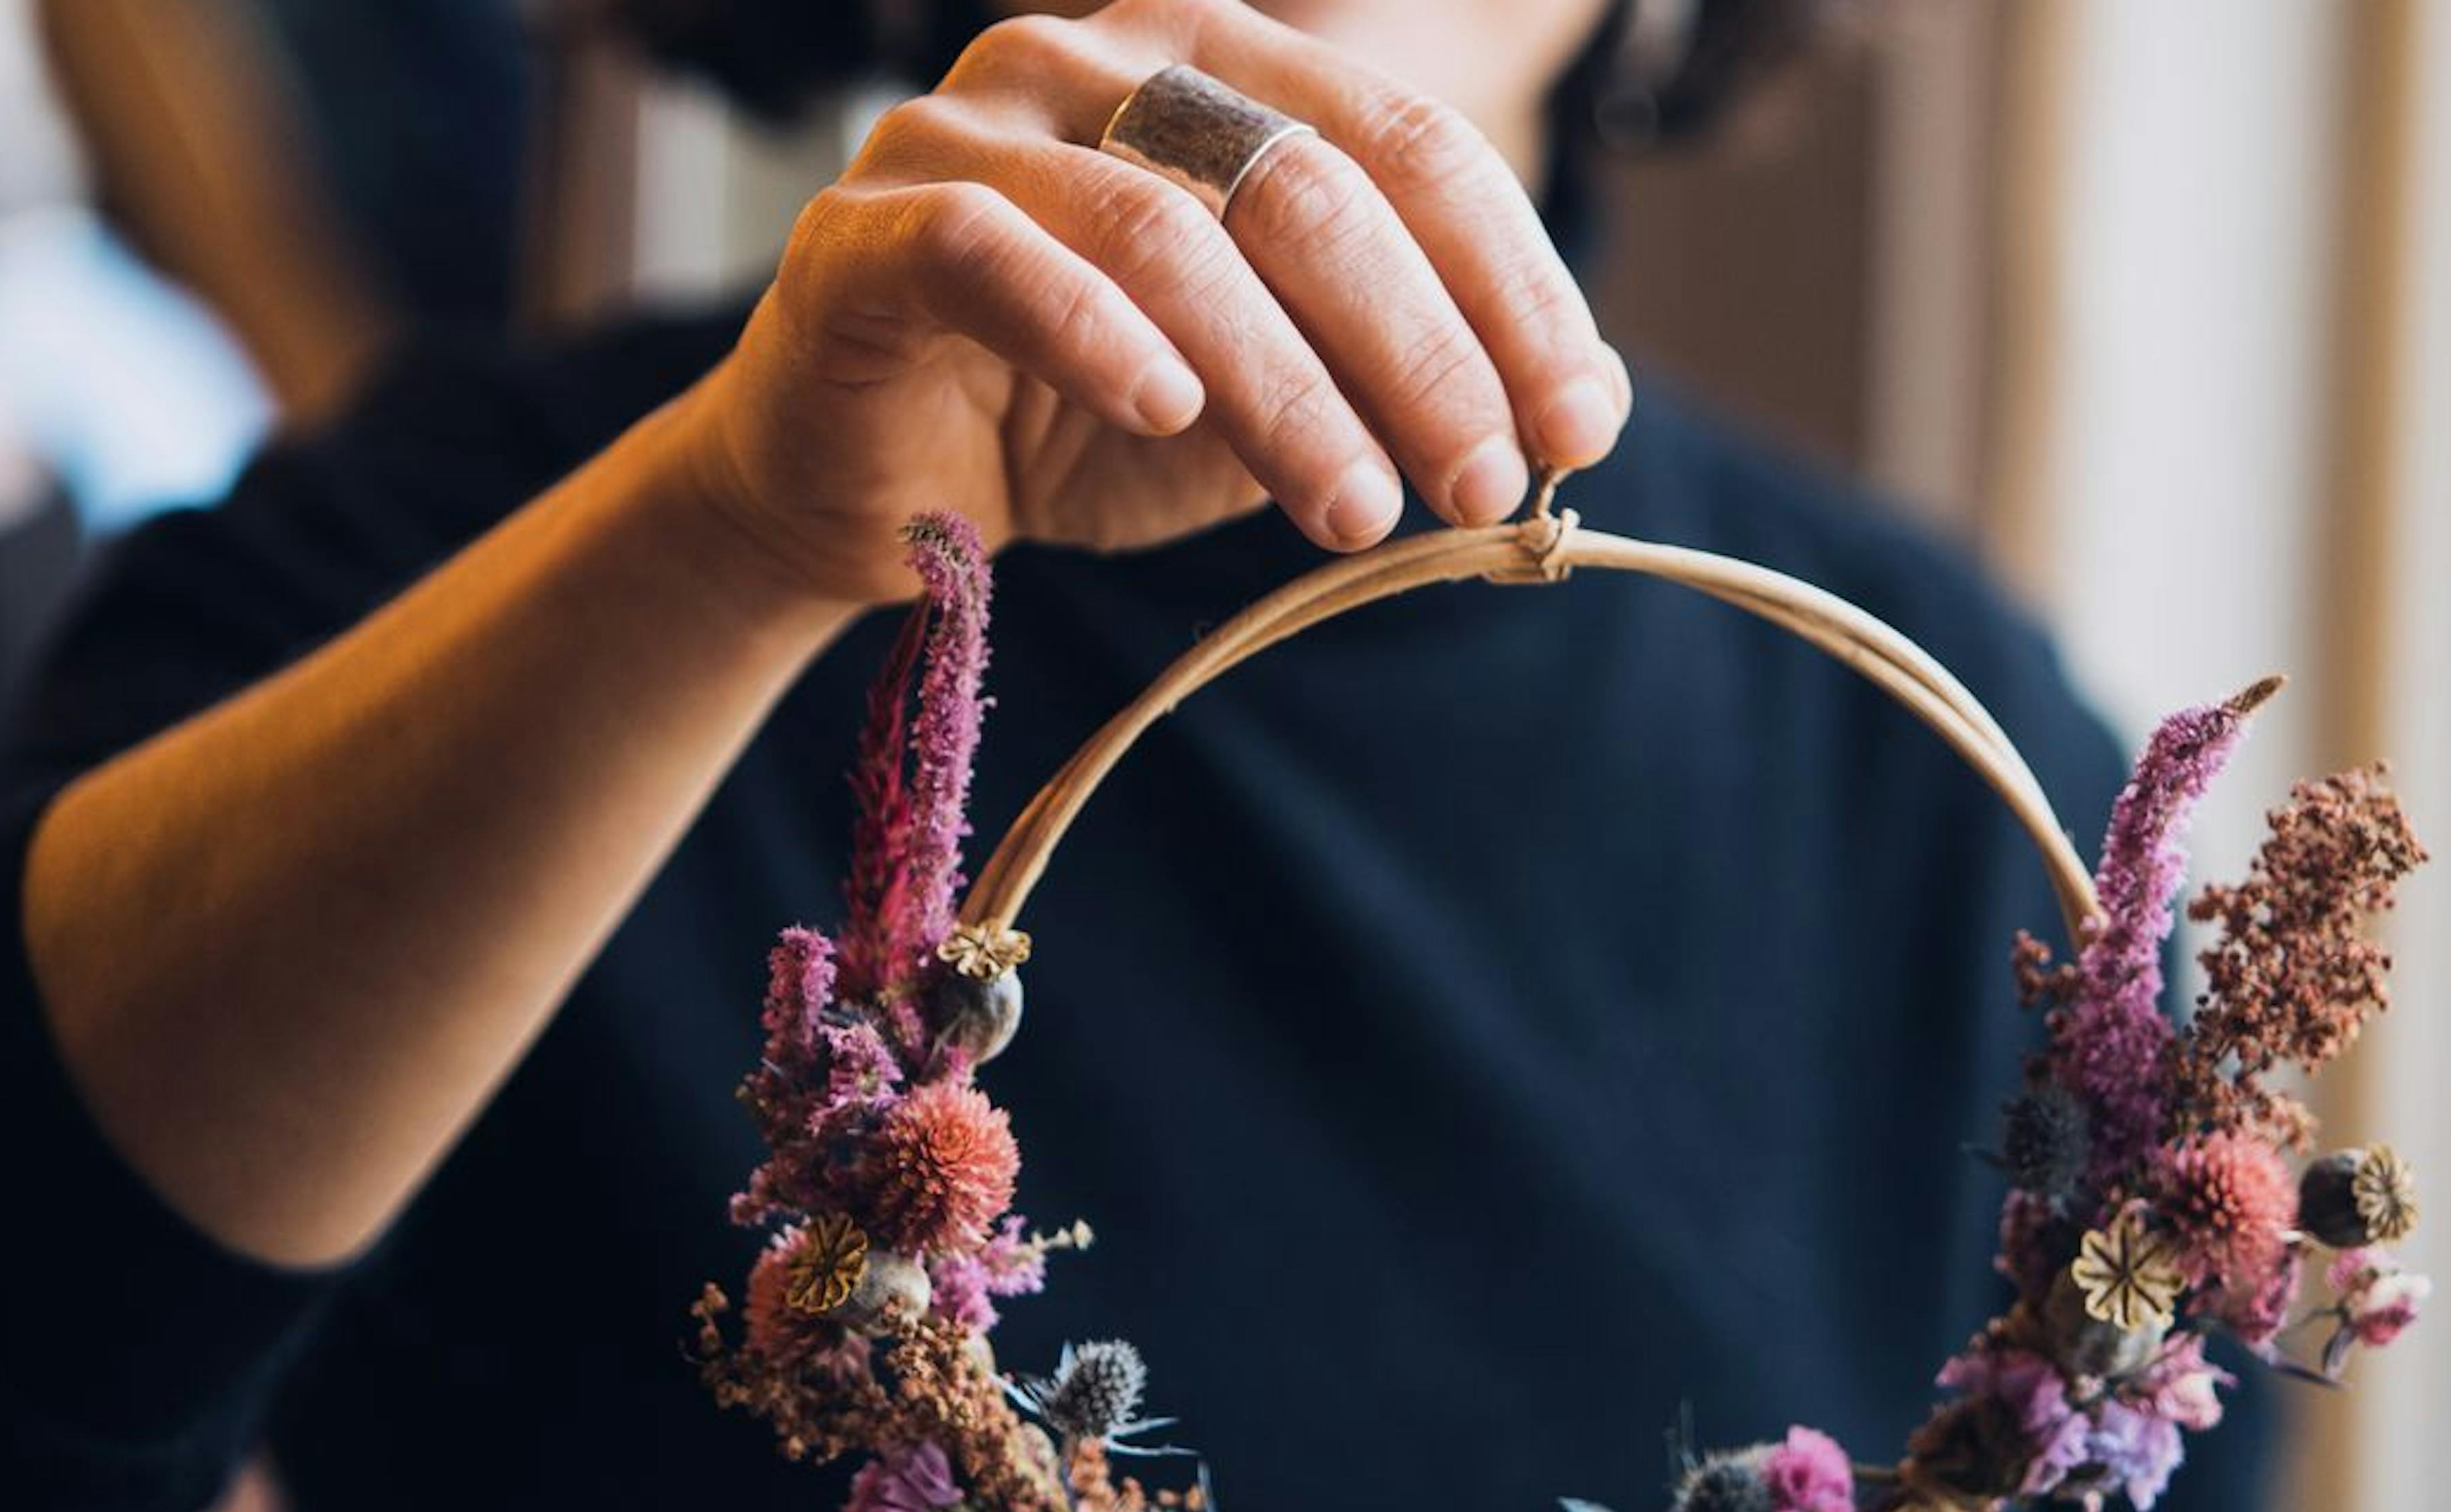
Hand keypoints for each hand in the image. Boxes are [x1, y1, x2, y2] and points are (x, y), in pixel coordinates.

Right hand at [673, 0, 1631, 608]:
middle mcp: (1101, 62)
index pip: (1407, 148)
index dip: (1510, 286)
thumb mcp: (1276, 403)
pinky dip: (1095, 335)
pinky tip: (1166, 414)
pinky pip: (997, 258)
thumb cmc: (1086, 424)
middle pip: (1307, 187)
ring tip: (1357, 512)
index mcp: (1221, 70)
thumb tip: (1578, 408)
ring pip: (1170, 233)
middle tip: (1485, 485)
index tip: (1580, 421)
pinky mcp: (870, 230)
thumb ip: (1393, 379)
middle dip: (1422, 350)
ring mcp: (974, 131)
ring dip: (1288, 387)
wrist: (878, 487)